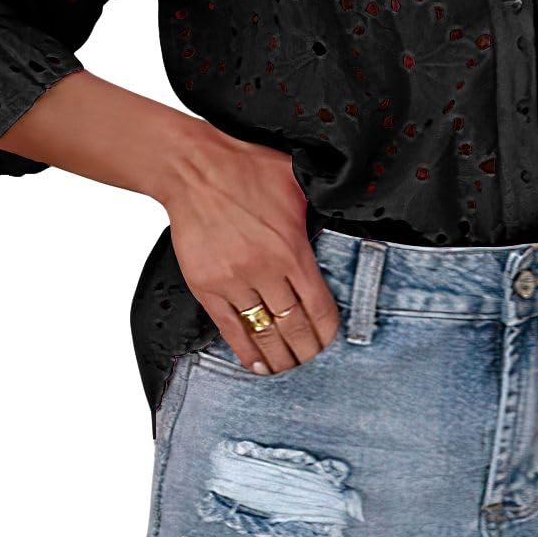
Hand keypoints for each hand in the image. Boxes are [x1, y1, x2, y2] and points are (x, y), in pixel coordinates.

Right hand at [161, 124, 341, 373]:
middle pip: (294, 328)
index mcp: (292, 249)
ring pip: (264, 333)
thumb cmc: (246, 168)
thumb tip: (344, 210)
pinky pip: (230, 328)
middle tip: (313, 362)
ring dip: (279, 357)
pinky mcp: (206, 286)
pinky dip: (245, 350)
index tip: (332, 343)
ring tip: (287, 368)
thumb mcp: (297, 181)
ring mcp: (234, 281)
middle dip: (307, 352)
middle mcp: (265, 270)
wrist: (194, 169)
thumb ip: (319, 206)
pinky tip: (255, 363)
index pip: (319, 307)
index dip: (328, 333)